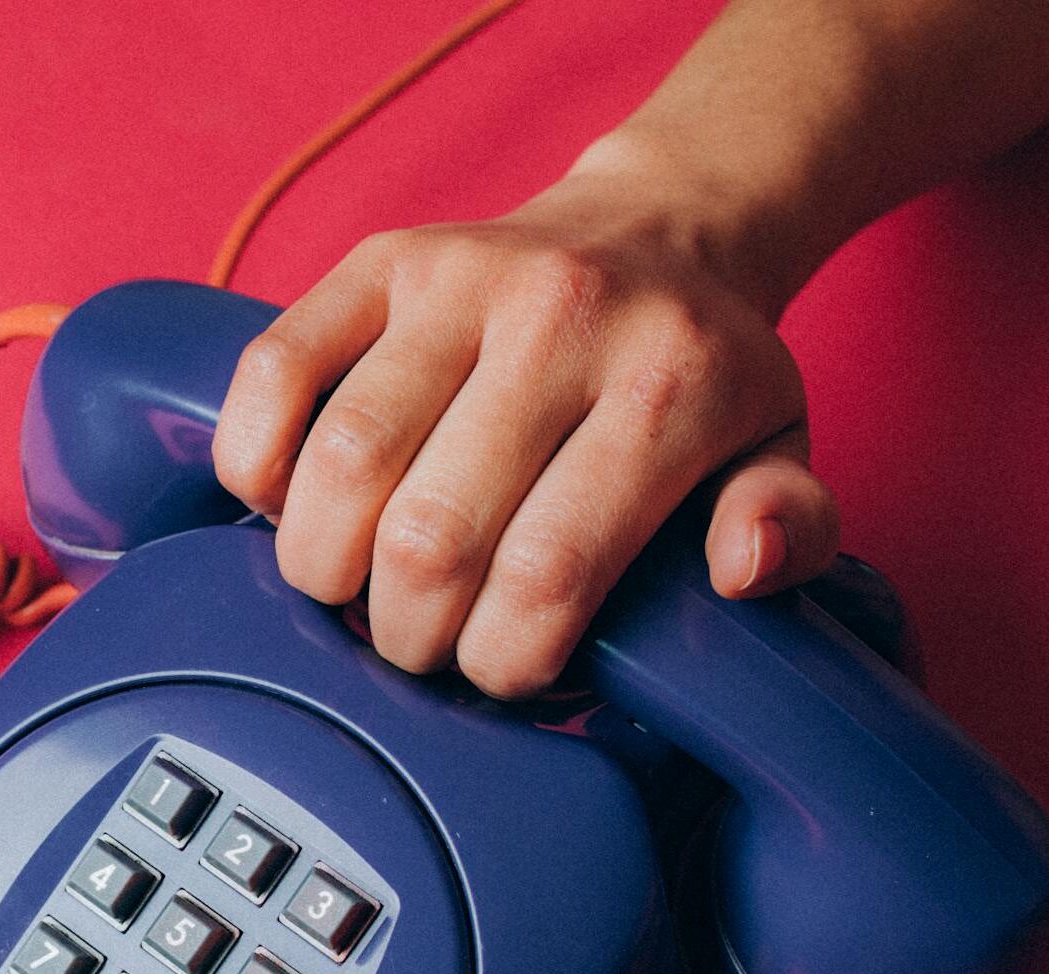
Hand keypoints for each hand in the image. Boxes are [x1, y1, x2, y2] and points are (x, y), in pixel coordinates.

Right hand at [211, 139, 838, 698]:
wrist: (655, 225)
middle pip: (432, 537)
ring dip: (326, 569)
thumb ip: (790, 523)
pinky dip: (258, 463)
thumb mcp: (780, 448)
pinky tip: (287, 506)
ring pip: (344, 466)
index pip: (551, 572)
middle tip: (422, 645)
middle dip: (409, 634)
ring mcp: (459, 279)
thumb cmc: (701, 373)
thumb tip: (739, 568)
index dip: (502, 662)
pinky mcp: (378, 260)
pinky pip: (275, 372)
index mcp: (670, 385)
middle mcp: (561, 317)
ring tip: (352, 591)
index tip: (502, 673)